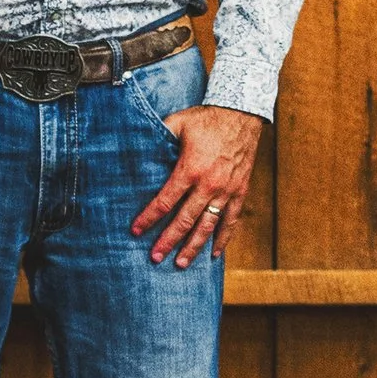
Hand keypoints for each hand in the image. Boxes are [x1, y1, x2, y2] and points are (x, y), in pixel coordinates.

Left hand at [132, 104, 263, 267]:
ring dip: (193, 247)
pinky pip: (231, 220)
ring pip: (208, 226)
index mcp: (190, 169)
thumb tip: (134, 146)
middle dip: (168, 240)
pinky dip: (223, 238)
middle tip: (155, 257)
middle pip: (185, 220)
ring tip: (180, 264)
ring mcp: (226, 190)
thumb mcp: (178, 123)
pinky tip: (214, 254)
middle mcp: (209, 185)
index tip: (135, 231)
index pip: (165, 201)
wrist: (242, 113)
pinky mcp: (240, 191)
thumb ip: (158, 138)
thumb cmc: (206, 119)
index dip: (149, 218)